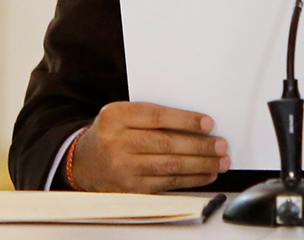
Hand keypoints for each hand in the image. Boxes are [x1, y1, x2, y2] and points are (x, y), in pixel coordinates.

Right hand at [69, 101, 230, 192]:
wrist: (83, 163)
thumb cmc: (111, 133)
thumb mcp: (122, 114)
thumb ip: (150, 114)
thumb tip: (194, 122)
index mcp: (116, 117)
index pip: (157, 117)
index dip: (185, 120)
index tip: (208, 123)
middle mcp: (117, 143)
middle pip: (166, 144)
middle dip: (199, 145)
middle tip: (221, 145)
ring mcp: (123, 169)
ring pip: (169, 166)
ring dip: (200, 164)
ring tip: (220, 161)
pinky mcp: (131, 189)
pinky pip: (166, 184)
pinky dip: (190, 179)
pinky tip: (205, 174)